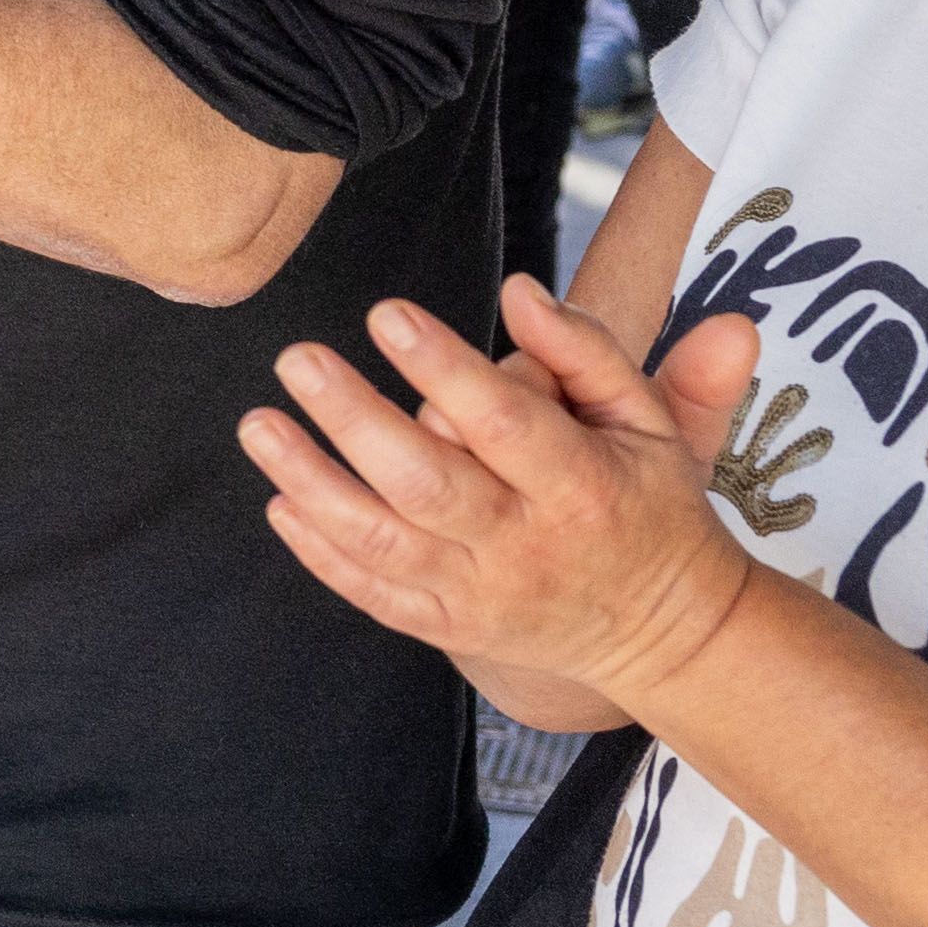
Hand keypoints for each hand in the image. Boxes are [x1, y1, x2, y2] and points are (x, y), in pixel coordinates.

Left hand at [241, 283, 765, 720]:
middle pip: (425, 482)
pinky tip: (278, 501)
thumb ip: (586, 350)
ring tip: (259, 424)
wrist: (668, 635)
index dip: (442, 367)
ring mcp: (481, 594)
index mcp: (581, 485)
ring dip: (313, 482)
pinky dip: (322, 554)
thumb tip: (519, 291)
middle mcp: (524, 544)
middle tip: (296, 358)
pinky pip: (375, 595)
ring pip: (384, 542)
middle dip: (353, 419)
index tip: (386, 314)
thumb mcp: (647, 421)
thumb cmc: (648, 503)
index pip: (503, 422)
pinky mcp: (451, 627)